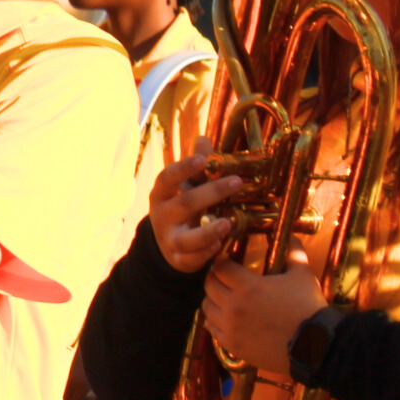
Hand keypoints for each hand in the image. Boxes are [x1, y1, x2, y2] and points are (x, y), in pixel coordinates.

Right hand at [148, 139, 245, 272]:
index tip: (202, 160)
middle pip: (184, 205)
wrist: (168, 244)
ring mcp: (169, 239)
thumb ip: (196, 166)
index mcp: (162, 195)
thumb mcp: (185, 186)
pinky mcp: (179, 260)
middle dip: (211, 193)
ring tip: (227, 223)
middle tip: (237, 181)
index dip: (183, 169)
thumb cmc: (182, 208)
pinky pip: (191, 259)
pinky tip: (219, 245)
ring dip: (207, 232)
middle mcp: (162, 217)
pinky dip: (205, 253)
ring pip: (185, 239)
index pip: (167, 179)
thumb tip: (203, 139)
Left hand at [201, 240, 325, 377]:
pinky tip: (224, 318)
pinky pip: (211, 329)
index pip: (220, 268)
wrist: (315, 345)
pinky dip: (214, 321)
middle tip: (223, 277)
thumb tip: (290, 234)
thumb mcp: (303, 275)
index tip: (227, 260)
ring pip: (207, 308)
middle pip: (209, 286)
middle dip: (214, 278)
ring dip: (213, 299)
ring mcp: (230, 327)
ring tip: (224, 297)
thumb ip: (293, 253)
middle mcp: (233, 306)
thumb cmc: (308, 307)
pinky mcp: (231, 345)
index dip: (223, 262)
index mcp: (248, 286)